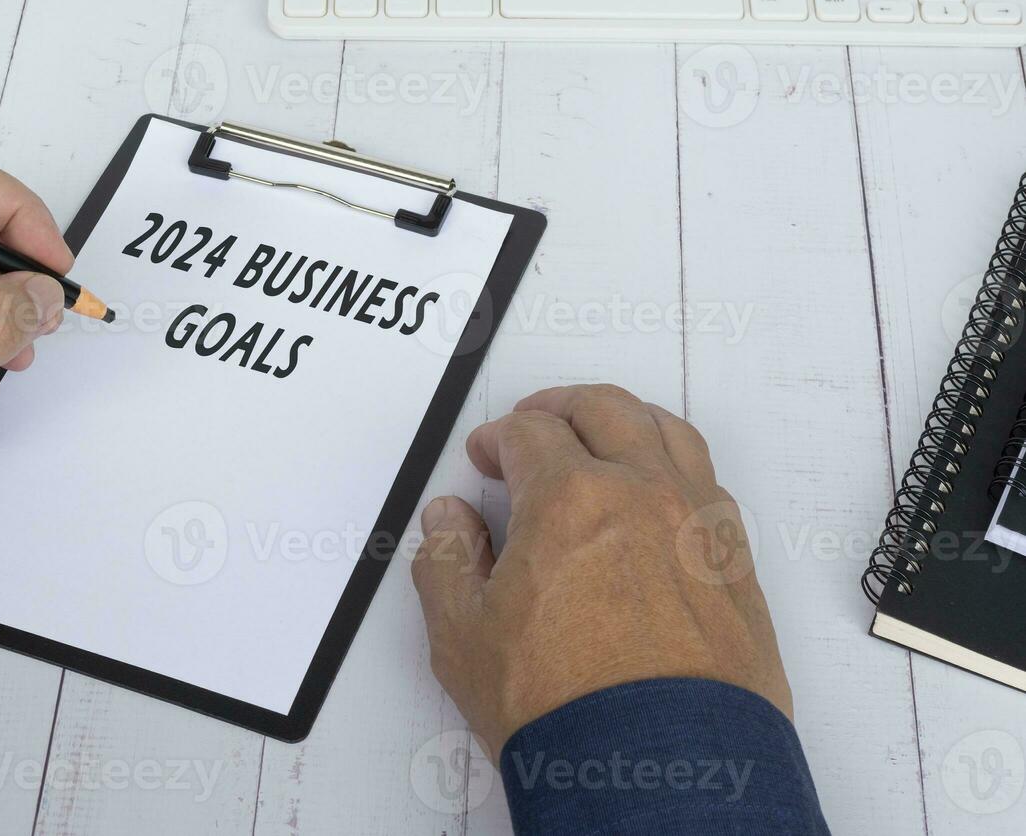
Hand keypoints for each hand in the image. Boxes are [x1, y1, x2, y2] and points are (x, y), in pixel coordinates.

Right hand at [411, 384, 792, 759]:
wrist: (659, 772)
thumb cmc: (567, 707)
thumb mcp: (463, 637)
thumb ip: (446, 562)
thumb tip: (449, 521)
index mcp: (571, 497)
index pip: (529, 432)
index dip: (498, 437)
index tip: (486, 457)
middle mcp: (642, 493)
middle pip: (605, 409)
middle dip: (561, 406)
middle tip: (536, 423)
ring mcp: (697, 524)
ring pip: (669, 433)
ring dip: (626, 422)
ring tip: (601, 439)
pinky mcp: (733, 564)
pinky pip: (708, 484)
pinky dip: (674, 467)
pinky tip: (655, 495)